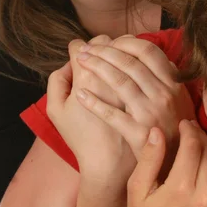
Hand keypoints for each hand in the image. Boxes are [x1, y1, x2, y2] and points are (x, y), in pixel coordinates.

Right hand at [46, 40, 135, 179]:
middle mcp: (114, 78)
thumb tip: (69, 62)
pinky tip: (132, 60)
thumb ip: (57, 82)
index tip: (78, 50)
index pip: (82, 47)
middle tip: (97, 48)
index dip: (78, 47)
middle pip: (108, 44)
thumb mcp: (57, 112)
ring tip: (115, 49)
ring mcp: (136, 84)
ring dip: (122, 45)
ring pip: (129, 49)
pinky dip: (140, 58)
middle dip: (101, 43)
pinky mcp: (150, 91)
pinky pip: (149, 63)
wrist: (112, 162)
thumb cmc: (81, 137)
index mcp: (87, 79)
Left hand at [75, 35, 194, 167]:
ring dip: (97, 68)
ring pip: (121, 82)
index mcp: (173, 83)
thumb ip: (171, 78)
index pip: (147, 51)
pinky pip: (112, 114)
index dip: (123, 43)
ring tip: (80, 63)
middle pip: (130, 63)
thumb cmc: (177, 130)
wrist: (177, 165)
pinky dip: (94, 103)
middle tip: (85, 50)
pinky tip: (80, 95)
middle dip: (104, 52)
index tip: (106, 42)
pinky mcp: (138, 134)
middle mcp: (164, 94)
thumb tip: (161, 57)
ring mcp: (151, 113)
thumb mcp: (182, 99)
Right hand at [117, 120, 206, 206]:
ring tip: (206, 144)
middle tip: (194, 132)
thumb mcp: (137, 188)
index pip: (192, 147)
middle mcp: (203, 200)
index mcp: (179, 190)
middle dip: (202, 136)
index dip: (189, 130)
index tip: (184, 124)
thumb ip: (149, 158)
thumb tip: (157, 130)